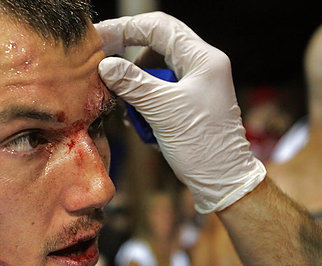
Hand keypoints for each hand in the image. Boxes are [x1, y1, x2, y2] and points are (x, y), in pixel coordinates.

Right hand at [95, 12, 265, 212]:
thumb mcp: (164, 110)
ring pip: (156, 72)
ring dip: (137, 87)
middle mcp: (202, 67)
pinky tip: (140, 122)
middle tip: (104, 72)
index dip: (125, 28)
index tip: (98, 38)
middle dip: (130, 61)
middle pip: (157, 47)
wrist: (223, 181)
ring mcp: (197, 85)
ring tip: (126, 107)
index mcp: (203, 60)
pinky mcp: (190, 103)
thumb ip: (133, 83)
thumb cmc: (203, 145)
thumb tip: (106, 65)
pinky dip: (146, 103)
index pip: (159, 27)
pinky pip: (161, 92)